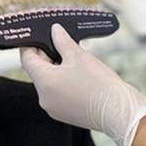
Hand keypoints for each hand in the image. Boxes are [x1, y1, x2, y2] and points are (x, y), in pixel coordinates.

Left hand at [20, 24, 145, 145]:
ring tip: (76, 63)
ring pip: (49, 83)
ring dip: (58, 71)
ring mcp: (54, 109)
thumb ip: (62, 41)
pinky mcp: (65, 115)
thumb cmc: (100, 84)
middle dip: (49, 57)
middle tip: (63, 45)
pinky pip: (58, 95)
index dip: (31, 45)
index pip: (27, 59)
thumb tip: (54, 31)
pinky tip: (81, 78)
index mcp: (44, 82)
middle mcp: (44, 98)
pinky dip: (65, 84)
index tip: (38, 37)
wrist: (118, 112)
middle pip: (38, 71)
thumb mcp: (79, 56)